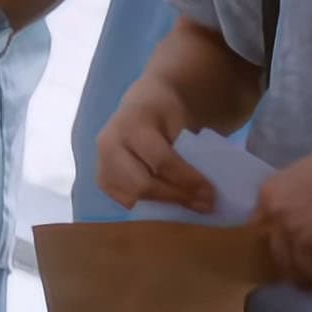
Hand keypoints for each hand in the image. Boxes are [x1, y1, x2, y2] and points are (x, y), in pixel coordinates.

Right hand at [93, 80, 215, 212]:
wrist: (141, 106)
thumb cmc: (165, 113)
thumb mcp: (181, 122)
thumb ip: (190, 153)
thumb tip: (206, 190)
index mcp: (132, 125)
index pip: (160, 161)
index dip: (186, 180)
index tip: (211, 194)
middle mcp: (109, 144)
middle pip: (142, 184)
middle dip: (175, 197)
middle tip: (204, 205)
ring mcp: (101, 163)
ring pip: (132, 197)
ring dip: (164, 205)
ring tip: (189, 205)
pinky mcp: (102, 179)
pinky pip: (125, 201)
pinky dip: (148, 205)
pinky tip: (167, 202)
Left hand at [253, 121, 311, 289]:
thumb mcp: (298, 177)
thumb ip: (286, 201)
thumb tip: (287, 226)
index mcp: (267, 196)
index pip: (257, 232)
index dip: (273, 246)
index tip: (284, 257)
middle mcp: (278, 218)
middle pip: (280, 258)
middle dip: (295, 273)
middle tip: (307, 280)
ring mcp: (302, 235)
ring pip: (306, 272)